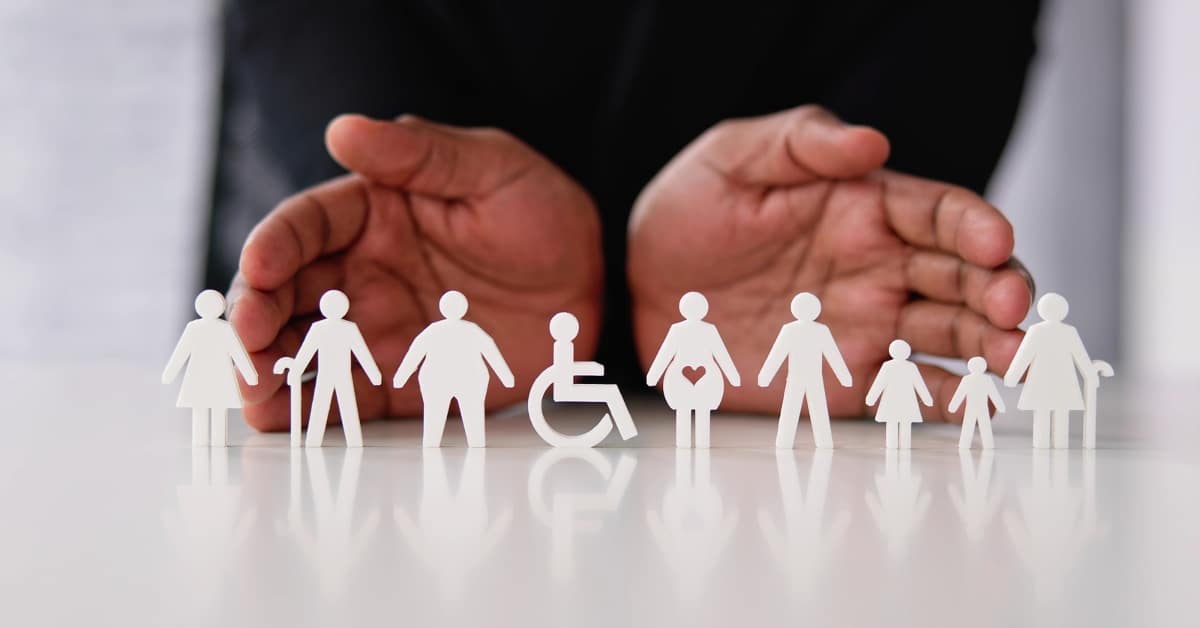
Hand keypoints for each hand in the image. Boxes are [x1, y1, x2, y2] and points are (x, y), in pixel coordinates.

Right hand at [229, 115, 602, 429]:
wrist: (595, 287)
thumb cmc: (543, 213)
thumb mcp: (492, 168)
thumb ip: (420, 154)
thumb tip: (343, 129)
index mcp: (370, 213)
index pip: (304, 226)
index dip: (274, 245)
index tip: (260, 266)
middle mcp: (359, 273)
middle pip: (285, 294)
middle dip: (253, 317)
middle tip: (244, 341)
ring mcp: (377, 331)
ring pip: (302, 351)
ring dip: (266, 370)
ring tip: (250, 390)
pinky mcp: (401, 384)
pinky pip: (347, 401)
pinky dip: (311, 414)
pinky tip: (283, 422)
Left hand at [629, 106, 1030, 421]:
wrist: (637, 288)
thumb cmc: (688, 211)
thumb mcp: (732, 158)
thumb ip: (799, 143)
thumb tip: (871, 143)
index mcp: (865, 209)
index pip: (939, 212)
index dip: (974, 225)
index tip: (993, 241)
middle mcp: (881, 268)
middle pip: (963, 278)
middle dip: (998, 291)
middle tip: (1009, 308)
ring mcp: (868, 327)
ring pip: (951, 336)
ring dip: (992, 348)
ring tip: (1017, 360)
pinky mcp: (844, 380)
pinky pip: (906, 393)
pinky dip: (946, 401)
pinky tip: (976, 404)